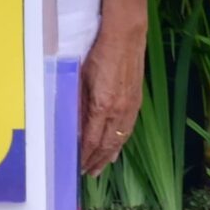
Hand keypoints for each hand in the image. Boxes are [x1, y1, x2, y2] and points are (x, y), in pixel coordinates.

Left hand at [79, 18, 144, 175]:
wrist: (125, 35)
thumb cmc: (99, 52)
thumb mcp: (81, 77)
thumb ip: (78, 103)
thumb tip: (73, 125)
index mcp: (102, 106)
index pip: (91, 140)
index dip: (84, 156)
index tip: (76, 166)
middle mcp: (118, 111)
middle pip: (106, 144)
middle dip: (96, 161)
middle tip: (87, 173)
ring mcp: (130, 107)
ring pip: (119, 139)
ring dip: (109, 155)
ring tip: (101, 167)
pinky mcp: (136, 100)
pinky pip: (128, 129)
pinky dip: (121, 141)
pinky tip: (117, 147)